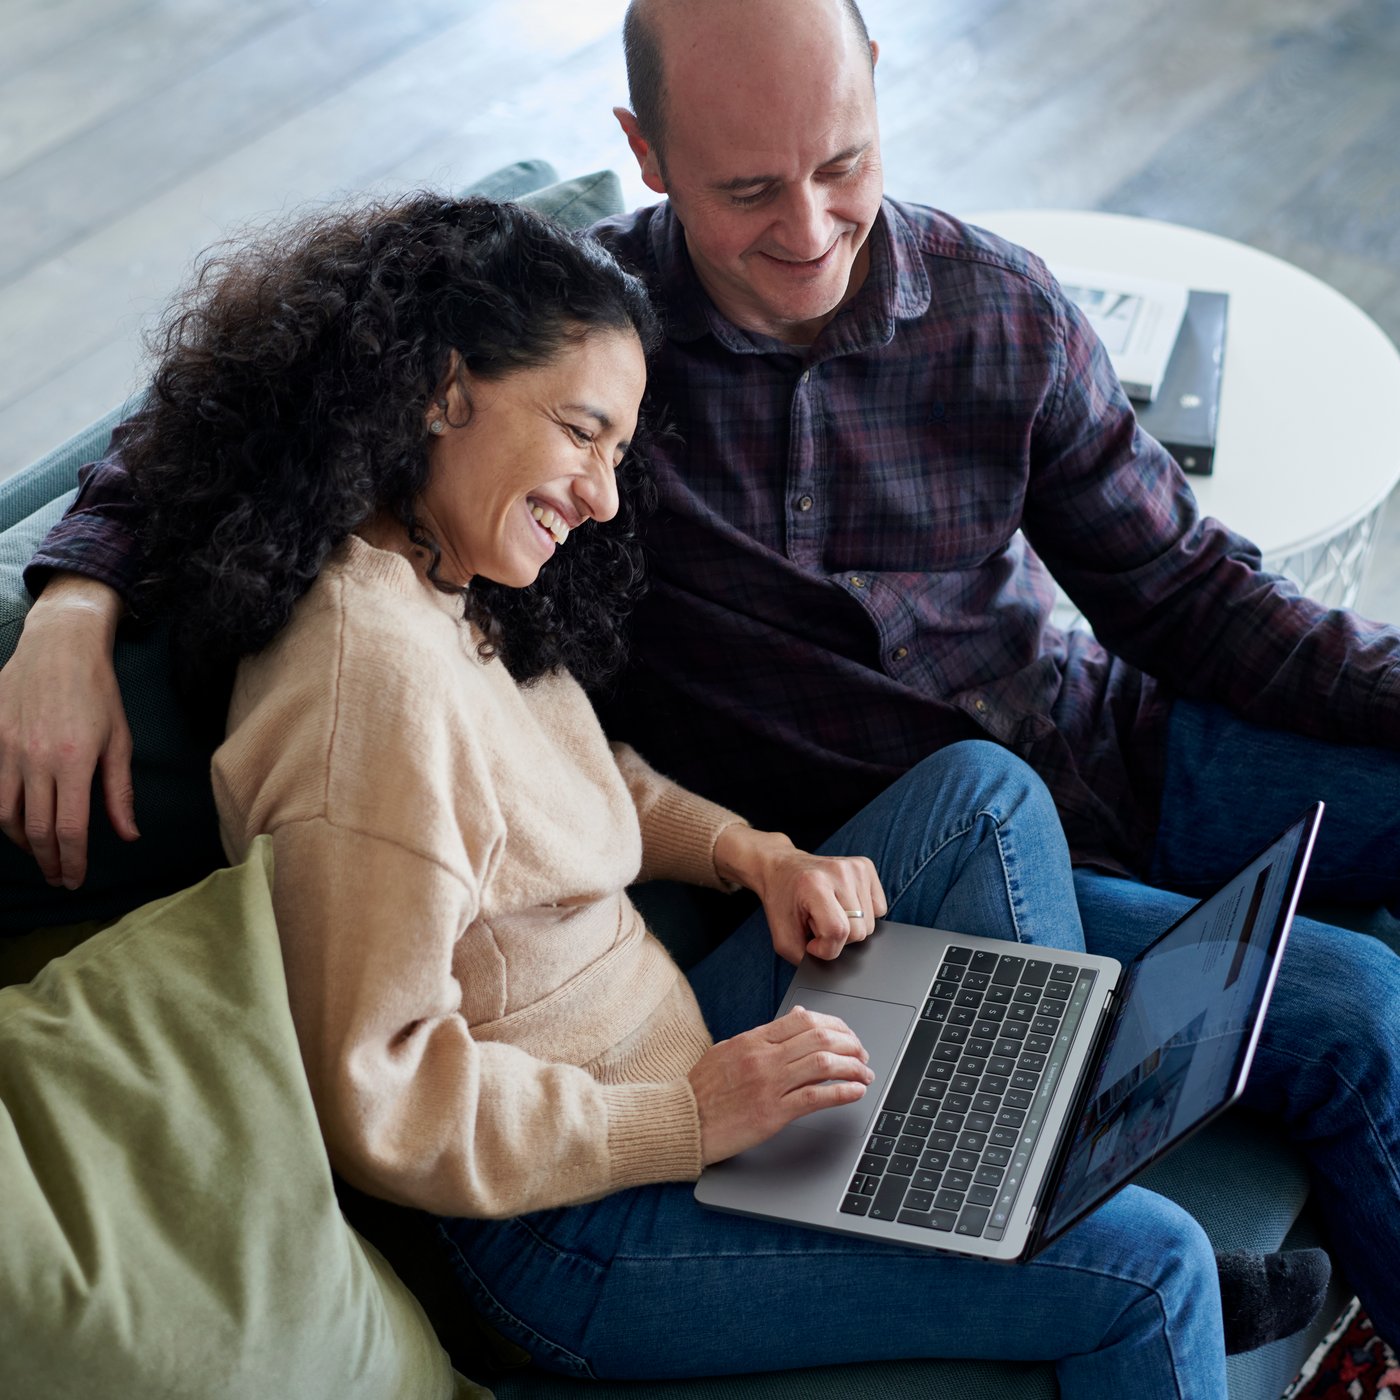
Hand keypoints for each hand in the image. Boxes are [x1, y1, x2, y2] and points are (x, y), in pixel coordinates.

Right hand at [0, 575, 136, 887]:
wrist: (58, 647)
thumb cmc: (97, 692)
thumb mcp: (119, 741)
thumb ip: (120, 791)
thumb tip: (128, 835)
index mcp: (73, 761)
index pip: (69, 829)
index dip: (71, 861)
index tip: (74, 880)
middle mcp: (34, 760)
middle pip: (36, 829)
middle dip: (48, 861)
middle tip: (58, 878)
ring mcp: (6, 750)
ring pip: (5, 816)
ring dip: (23, 843)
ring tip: (42, 853)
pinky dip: (5, 815)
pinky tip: (21, 822)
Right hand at [687, 1005, 872, 1163]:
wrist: (682, 1120)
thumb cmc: (703, 1089)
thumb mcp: (729, 1050)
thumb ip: (763, 1035)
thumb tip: (796, 1016)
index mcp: (753, 1040)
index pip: (804, 1020)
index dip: (834, 1025)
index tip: (847, 1035)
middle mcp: (764, 1058)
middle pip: (819, 1038)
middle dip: (850, 1044)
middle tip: (862, 1054)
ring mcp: (769, 1085)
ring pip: (822, 1065)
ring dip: (852, 1067)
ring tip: (864, 1074)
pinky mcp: (772, 1113)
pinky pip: (815, 1098)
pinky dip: (841, 1092)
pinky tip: (855, 1092)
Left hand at [713, 825, 888, 963]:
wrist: (782, 868)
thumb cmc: (782, 901)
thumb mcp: (782, 936)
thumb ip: (803, 958)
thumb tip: (830, 965)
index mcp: (814, 885)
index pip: (838, 931)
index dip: (826, 948)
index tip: (811, 942)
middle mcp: (838, 872)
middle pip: (859, 931)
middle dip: (838, 937)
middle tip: (817, 921)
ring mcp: (855, 867)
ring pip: (870, 924)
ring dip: (850, 925)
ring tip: (828, 910)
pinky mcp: (866, 866)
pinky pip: (879, 908)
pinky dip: (863, 914)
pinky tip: (843, 904)